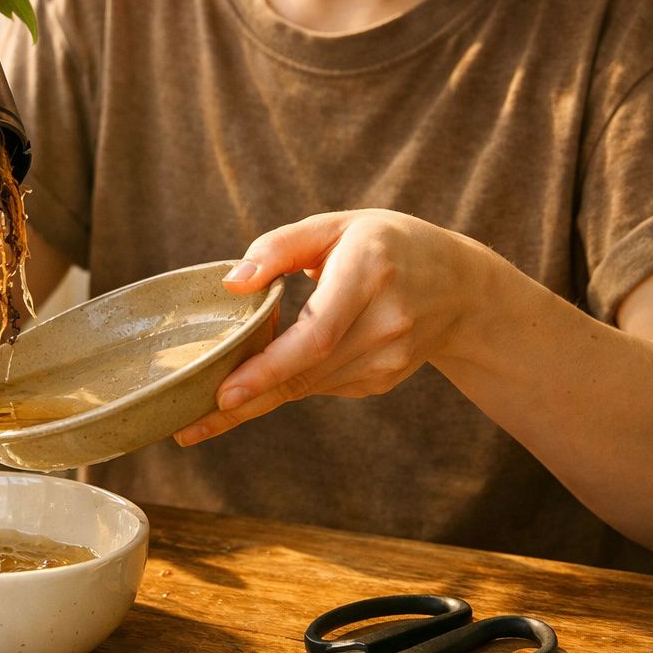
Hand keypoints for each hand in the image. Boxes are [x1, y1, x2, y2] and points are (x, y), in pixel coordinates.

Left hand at [175, 210, 490, 445]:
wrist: (461, 287)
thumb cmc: (387, 245)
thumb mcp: (336, 226)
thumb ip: (280, 246)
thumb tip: (233, 282)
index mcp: (369, 273)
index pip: (315, 334)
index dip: (268, 369)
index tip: (225, 393)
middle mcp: (385, 322)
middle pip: (305, 372)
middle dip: (245, 400)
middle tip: (190, 426)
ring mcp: (388, 359)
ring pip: (308, 386)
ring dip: (258, 397)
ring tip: (206, 411)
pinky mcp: (382, 380)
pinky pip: (321, 385)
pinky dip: (288, 383)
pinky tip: (267, 375)